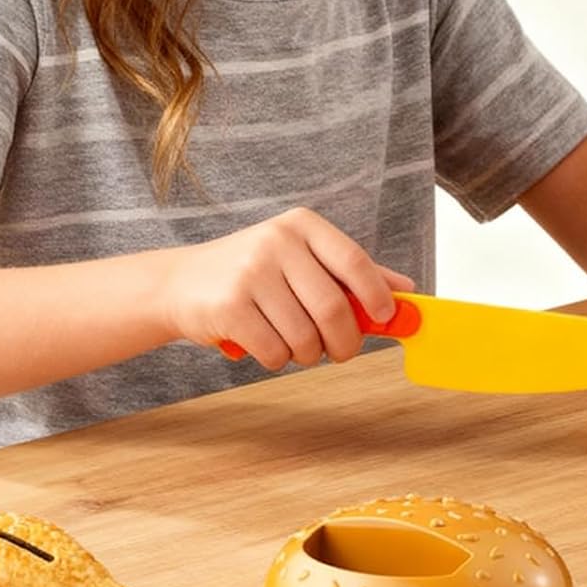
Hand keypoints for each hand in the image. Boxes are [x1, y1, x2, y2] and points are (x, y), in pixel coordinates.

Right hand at [155, 207, 414, 369]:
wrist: (180, 283)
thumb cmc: (254, 274)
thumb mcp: (303, 260)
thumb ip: (352, 273)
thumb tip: (407, 291)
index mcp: (302, 226)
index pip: (354, 261)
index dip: (377, 295)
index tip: (386, 318)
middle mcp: (276, 242)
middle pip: (333, 307)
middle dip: (345, 341)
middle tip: (343, 352)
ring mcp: (249, 273)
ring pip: (305, 335)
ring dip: (309, 354)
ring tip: (297, 346)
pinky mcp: (228, 306)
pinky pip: (274, 351)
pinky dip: (278, 360)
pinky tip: (267, 346)